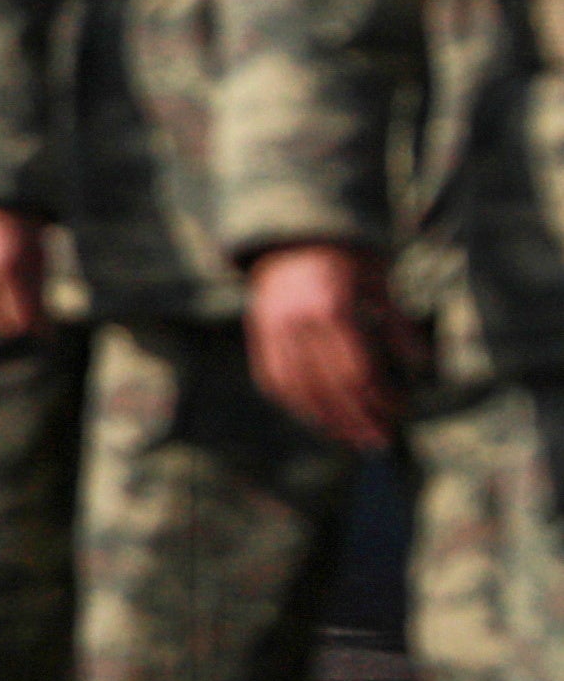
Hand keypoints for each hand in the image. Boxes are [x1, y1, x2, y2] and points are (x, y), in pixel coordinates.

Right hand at [246, 243, 414, 450]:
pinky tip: (315, 419)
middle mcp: (299, 324)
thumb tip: (420, 364)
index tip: (400, 411)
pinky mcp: (260, 336)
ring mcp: (274, 331)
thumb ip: (397, 324)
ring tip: (350, 439)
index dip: (380, 397)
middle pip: (330, 387)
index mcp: (332, 309)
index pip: (357, 370)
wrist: (292, 239)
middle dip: (357, 419)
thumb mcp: (379, 283)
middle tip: (379, 441)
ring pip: (299, 390)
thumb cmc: (345, 261)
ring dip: (327, 420)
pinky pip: (274, 380)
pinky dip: (294, 404)